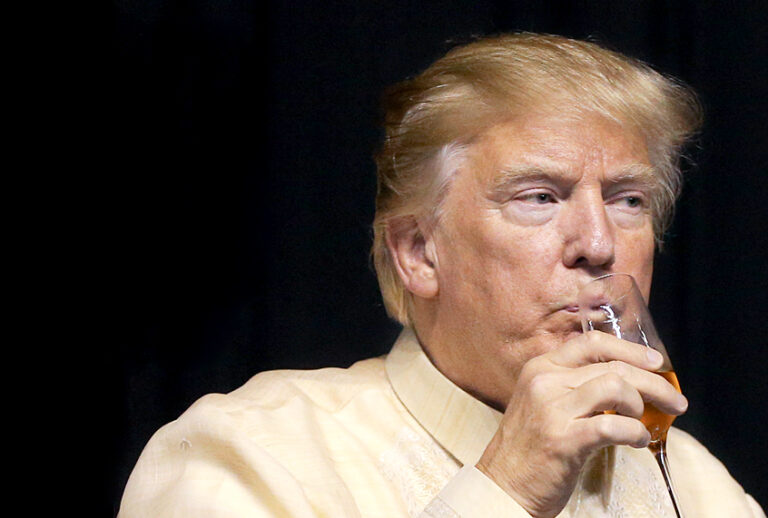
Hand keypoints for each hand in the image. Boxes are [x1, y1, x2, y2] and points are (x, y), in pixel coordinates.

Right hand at [475, 331, 687, 517]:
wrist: (504, 484)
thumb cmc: (531, 447)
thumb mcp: (545, 403)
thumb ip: (575, 386)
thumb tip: (629, 382)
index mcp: (541, 368)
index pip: (592, 343)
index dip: (630, 350)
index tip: (656, 364)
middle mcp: (545, 381)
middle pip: (613, 366)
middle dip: (654, 383)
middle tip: (675, 401)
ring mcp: (552, 409)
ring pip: (616, 387)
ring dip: (641, 406)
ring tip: (642, 421)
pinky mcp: (563, 439)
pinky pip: (614, 425)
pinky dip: (635, 432)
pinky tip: (637, 441)